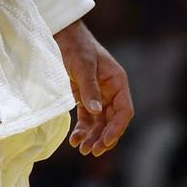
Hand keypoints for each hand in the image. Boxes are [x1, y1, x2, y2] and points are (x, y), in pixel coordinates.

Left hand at [53, 20, 134, 156]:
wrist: (62, 35)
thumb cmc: (77, 46)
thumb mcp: (84, 66)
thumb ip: (89, 88)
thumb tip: (96, 112)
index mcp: (117, 82)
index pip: (124, 111)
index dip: (117, 129)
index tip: (105, 142)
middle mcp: (110, 91)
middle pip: (112, 120)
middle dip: (104, 137)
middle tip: (92, 151)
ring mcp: (98, 95)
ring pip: (100, 123)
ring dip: (93, 137)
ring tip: (83, 149)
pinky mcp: (84, 97)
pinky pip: (87, 118)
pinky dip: (82, 130)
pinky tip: (75, 140)